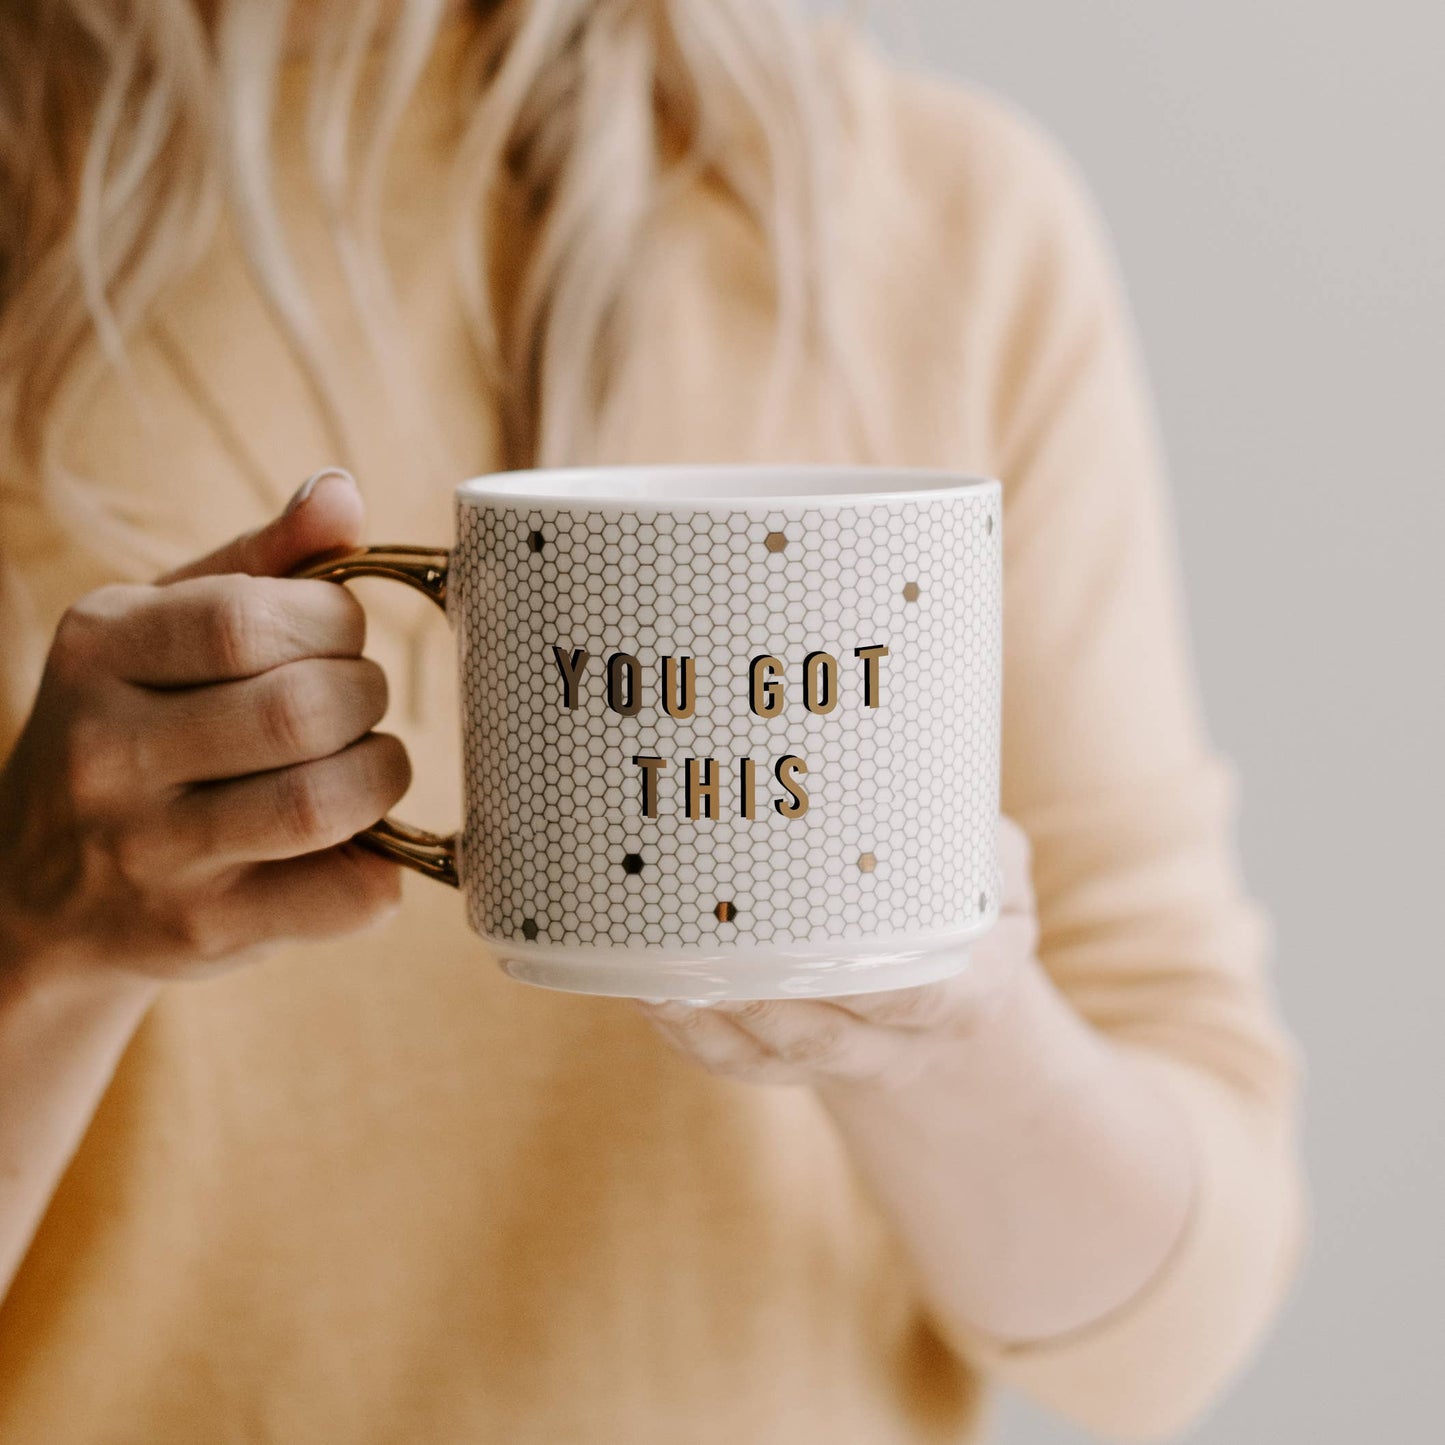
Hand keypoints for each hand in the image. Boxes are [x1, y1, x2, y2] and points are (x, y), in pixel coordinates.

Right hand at [0, 469, 409, 990]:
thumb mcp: (163, 627)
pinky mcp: (200, 933)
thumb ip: (261, 559)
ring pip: (324, 803)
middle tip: (354, 703)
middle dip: (364, 697)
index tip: (335, 635)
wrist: (39, 894)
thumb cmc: (135, 729)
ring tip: (362, 766)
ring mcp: (149, 855)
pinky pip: (346, 895)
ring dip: (381, 775)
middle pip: (301, 711)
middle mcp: (106, 755)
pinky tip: (357, 843)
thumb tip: (341, 494)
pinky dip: (383, 866)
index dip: (334, 622)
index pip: (253, 619)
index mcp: (99, 650)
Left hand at [634, 816, 1038, 1088]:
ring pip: (771, 1062)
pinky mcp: (793, 1063)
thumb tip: (928, 786)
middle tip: (704, 964)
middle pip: (828, 1041)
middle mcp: (901, 1043)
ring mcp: (842, 1060)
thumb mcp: (993, 874)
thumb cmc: (966, 910)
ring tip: (657, 983)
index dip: (871, 985)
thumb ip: (972, 842)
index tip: (821, 948)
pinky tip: (653, 995)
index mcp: (964, 995)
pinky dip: (693, 1036)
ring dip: (709, 1028)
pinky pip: (739, 1064)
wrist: (956, 1002)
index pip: (918, 998)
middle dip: (765, 1010)